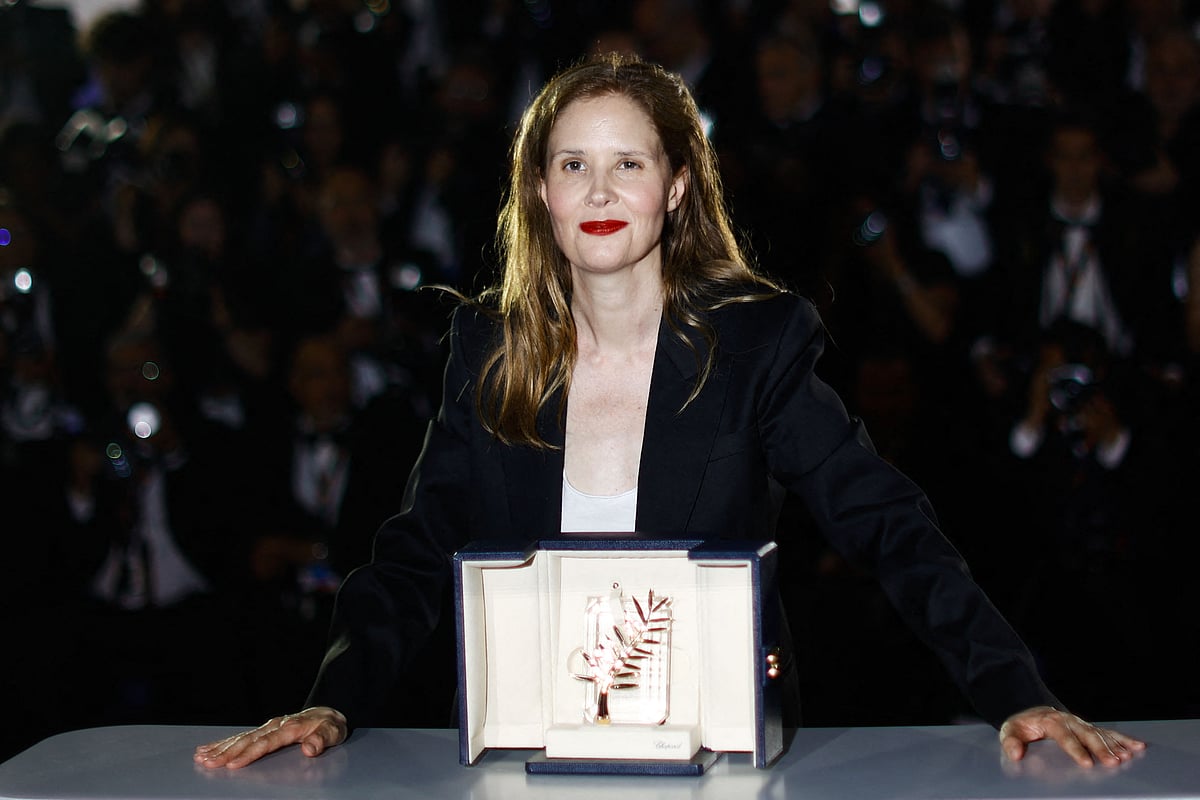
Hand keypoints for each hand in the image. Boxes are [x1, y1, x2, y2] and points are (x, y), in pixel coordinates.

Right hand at [194, 707, 346, 768]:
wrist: (328, 714)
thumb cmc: (330, 726)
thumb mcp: (333, 732)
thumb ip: (322, 740)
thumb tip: (310, 749)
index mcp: (291, 727)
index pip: (267, 743)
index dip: (250, 753)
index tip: (233, 764)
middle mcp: (276, 725)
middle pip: (248, 740)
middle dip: (227, 752)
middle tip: (208, 762)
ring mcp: (268, 727)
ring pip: (241, 738)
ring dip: (220, 748)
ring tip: (201, 756)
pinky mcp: (264, 729)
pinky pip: (241, 736)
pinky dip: (224, 742)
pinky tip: (209, 748)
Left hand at [999, 706, 1144, 766]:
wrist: (1032, 713)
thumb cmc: (1023, 726)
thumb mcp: (1010, 731)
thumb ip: (1010, 741)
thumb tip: (1015, 754)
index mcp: (1051, 721)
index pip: (1065, 736)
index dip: (1076, 749)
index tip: (1086, 762)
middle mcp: (1070, 721)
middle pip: (1088, 735)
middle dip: (1101, 749)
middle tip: (1113, 762)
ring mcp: (1082, 724)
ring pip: (1102, 734)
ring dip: (1116, 745)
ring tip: (1128, 757)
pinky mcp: (1090, 729)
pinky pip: (1109, 733)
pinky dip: (1124, 739)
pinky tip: (1138, 746)